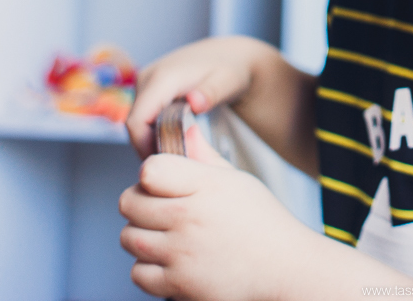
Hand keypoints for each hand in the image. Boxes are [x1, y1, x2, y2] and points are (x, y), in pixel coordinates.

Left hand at [119, 127, 312, 300]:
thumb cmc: (263, 222)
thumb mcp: (237, 180)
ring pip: (128, 238)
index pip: (149, 170)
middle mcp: (189, 218)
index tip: (163, 182)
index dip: (151, 174)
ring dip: (141, 236)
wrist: (284, 268)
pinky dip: (148, 269)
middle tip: (160, 209)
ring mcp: (182, 253)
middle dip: (140, 204)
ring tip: (165, 235)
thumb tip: (184, 127)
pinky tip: (170, 260)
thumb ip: (204, 155)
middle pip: (129, 203)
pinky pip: (138, 273)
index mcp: (206, 186)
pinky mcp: (178, 285)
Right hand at [127, 36, 262, 157]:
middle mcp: (147, 78)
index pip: (137, 122)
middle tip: (180, 166)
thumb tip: (194, 102)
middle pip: (135, 126)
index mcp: (162, 77)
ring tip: (182, 154)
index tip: (171, 166)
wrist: (230, 55)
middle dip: (152, 148)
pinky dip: (156, 132)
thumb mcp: (229, 81)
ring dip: (153, 141)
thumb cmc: (232, 69)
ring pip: (138, 123)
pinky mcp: (148, 89)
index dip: (147, 148)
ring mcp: (145, 83)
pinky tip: (178, 140)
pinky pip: (144, 117)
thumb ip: (211, 93)